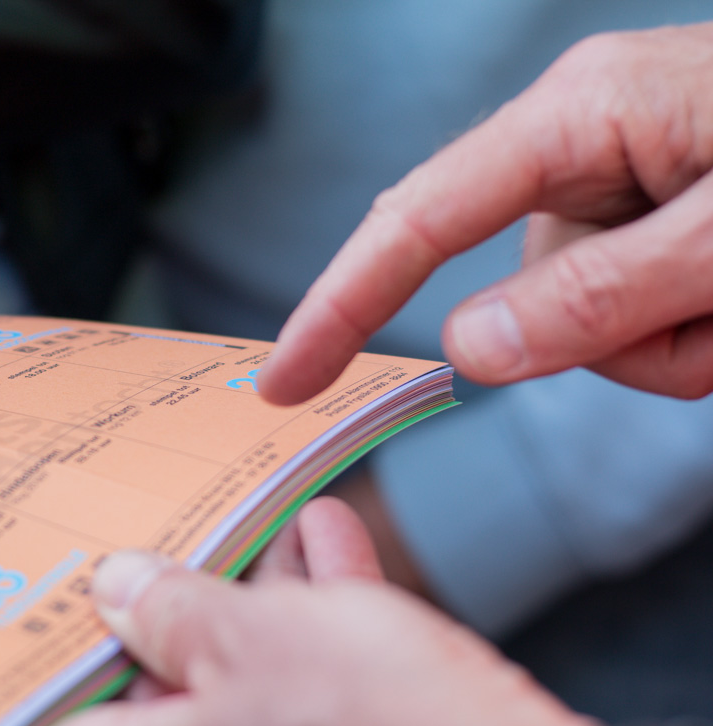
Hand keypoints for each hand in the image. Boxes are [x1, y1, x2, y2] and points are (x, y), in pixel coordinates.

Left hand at [9, 499, 599, 725]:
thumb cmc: (373, 724)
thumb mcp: (250, 639)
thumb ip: (172, 610)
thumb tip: (117, 588)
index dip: (28, 683)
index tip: (20, 618)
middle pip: (154, 681)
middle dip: (161, 599)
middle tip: (145, 533)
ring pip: (239, 662)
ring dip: (246, 583)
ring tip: (245, 513)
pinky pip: (310, 661)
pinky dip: (313, 599)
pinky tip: (323, 529)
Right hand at [258, 23, 712, 403]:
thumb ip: (598, 294)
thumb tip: (466, 347)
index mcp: (579, 114)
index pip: (417, 220)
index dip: (339, 308)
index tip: (285, 380)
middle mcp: (581, 141)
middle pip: (525, 292)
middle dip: (608, 338)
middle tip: (711, 314)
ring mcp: (617, 178)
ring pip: (584, 318)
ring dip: (666, 340)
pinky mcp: (651, 211)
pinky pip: (628, 312)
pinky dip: (688, 333)